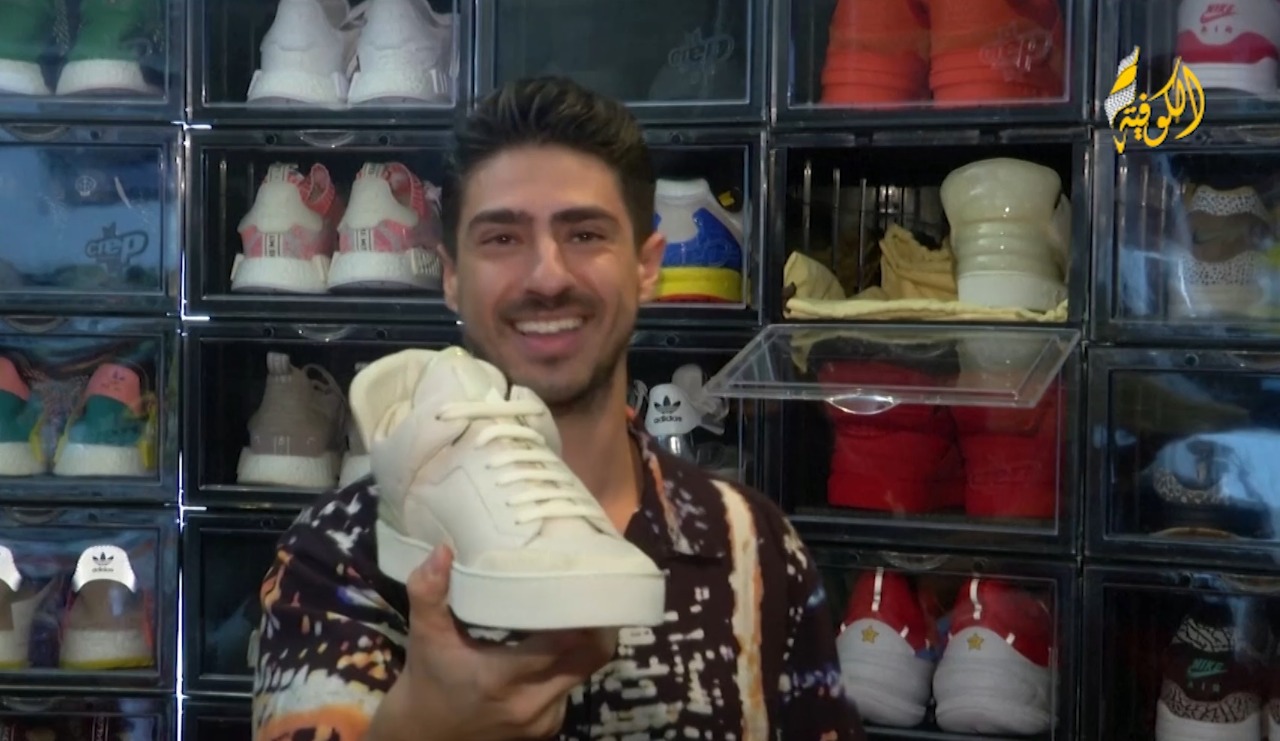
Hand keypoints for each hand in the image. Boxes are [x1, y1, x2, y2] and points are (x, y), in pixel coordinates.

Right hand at [370, 546, 617, 740]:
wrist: (424, 735)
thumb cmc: (428, 679)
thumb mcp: (424, 635)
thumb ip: (429, 592)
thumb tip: (443, 549)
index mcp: (500, 678)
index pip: (561, 643)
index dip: (579, 612)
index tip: (584, 578)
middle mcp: (530, 703)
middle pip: (590, 658)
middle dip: (597, 622)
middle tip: (594, 586)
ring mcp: (543, 719)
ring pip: (585, 672)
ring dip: (586, 641)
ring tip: (581, 606)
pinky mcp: (549, 727)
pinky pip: (572, 686)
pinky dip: (572, 662)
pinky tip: (562, 640)